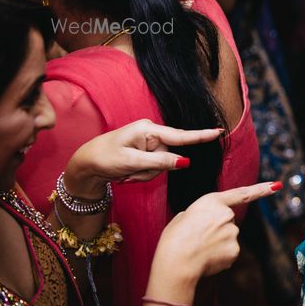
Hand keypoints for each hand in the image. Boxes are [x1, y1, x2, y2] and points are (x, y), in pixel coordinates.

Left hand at [62, 119, 221, 197]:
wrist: (85, 165)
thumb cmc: (104, 158)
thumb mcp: (132, 162)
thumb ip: (160, 161)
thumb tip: (185, 161)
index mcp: (148, 130)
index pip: (180, 136)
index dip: (200, 136)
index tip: (218, 132)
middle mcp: (151, 134)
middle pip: (169, 157)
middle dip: (151, 170)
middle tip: (129, 173)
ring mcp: (148, 144)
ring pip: (162, 166)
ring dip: (144, 175)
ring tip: (125, 173)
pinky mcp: (145, 153)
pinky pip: (153, 169)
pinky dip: (141, 175)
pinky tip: (126, 174)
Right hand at [152, 182, 277, 281]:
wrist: (176, 263)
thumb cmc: (174, 239)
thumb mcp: (184, 217)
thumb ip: (201, 215)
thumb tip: (208, 224)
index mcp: (212, 201)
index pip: (242, 194)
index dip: (261, 189)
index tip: (277, 186)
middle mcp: (228, 215)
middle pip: (227, 222)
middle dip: (216, 231)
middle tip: (196, 239)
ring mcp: (234, 232)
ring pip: (227, 239)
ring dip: (216, 244)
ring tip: (198, 249)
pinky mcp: (235, 250)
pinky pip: (228, 253)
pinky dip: (219, 257)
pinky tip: (205, 259)